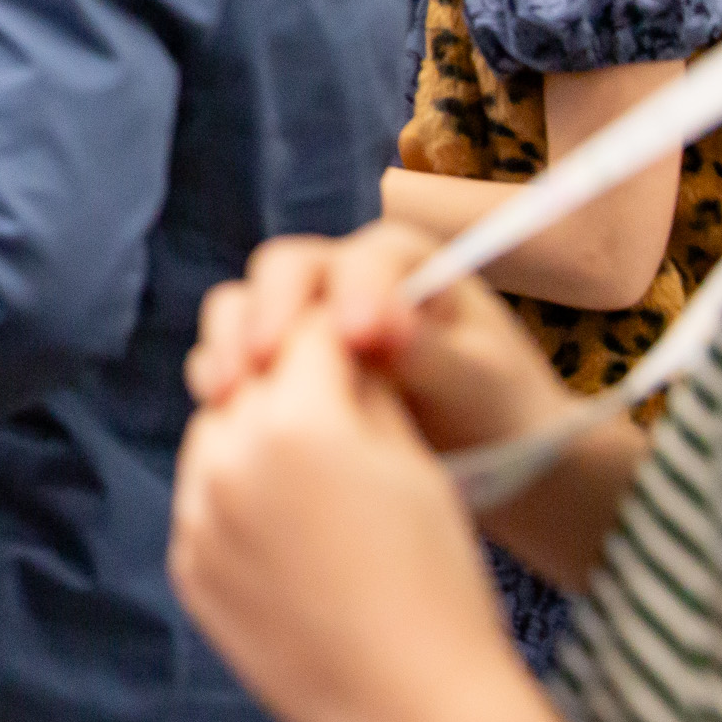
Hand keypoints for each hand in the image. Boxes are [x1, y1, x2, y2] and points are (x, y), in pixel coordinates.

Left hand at [171, 319, 571, 721]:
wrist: (411, 706)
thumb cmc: (435, 580)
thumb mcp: (412, 460)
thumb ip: (363, 385)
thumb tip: (335, 340)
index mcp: (297, 420)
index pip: (305, 332)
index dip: (333, 326)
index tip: (349, 329)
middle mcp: (230, 457)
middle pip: (248, 375)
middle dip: (283, 374)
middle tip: (322, 387)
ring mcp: (198, 514)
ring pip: (213, 432)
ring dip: (248, 429)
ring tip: (303, 462)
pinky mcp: (185, 563)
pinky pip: (199, 499)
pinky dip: (231, 493)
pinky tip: (282, 522)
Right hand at [189, 222, 571, 454]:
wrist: (490, 460)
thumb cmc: (499, 409)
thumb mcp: (480, 381)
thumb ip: (431, 352)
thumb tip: (373, 336)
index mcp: (398, 261)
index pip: (357, 261)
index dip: (353, 293)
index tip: (360, 338)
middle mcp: (340, 277)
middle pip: (282, 272)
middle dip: (270, 311)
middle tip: (266, 359)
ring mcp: (301, 319)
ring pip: (244, 308)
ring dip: (230, 344)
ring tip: (231, 390)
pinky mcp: (277, 364)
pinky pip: (232, 358)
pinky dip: (223, 378)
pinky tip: (225, 411)